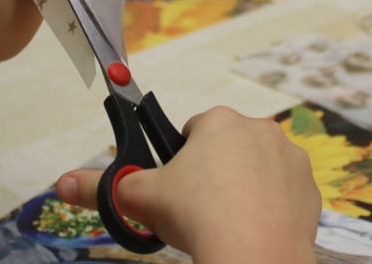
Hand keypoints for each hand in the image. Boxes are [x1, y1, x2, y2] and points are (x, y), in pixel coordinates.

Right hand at [56, 106, 320, 261]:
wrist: (255, 254)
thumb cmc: (198, 215)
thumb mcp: (140, 199)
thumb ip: (102, 188)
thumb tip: (62, 183)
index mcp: (219, 121)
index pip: (194, 130)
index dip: (181, 160)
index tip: (177, 186)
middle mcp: (259, 129)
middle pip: (228, 147)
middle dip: (214, 171)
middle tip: (199, 207)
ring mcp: (289, 156)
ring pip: (258, 167)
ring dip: (245, 186)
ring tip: (227, 220)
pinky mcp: (309, 186)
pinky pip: (285, 190)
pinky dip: (271, 205)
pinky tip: (255, 227)